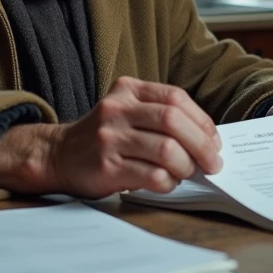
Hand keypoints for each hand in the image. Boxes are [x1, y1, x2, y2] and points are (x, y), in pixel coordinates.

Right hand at [0, 76, 222, 198]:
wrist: (58, 155)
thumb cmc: (104, 136)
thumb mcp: (127, 111)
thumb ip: (160, 117)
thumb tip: (207, 140)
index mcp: (127, 90)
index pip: (175, 98)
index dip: (202, 121)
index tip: (214, 141)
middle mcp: (117, 109)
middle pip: (174, 121)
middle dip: (201, 145)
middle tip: (213, 163)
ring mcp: (110, 138)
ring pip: (167, 150)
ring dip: (186, 166)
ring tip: (186, 173)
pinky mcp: (106, 167)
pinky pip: (152, 175)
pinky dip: (168, 182)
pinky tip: (166, 183)